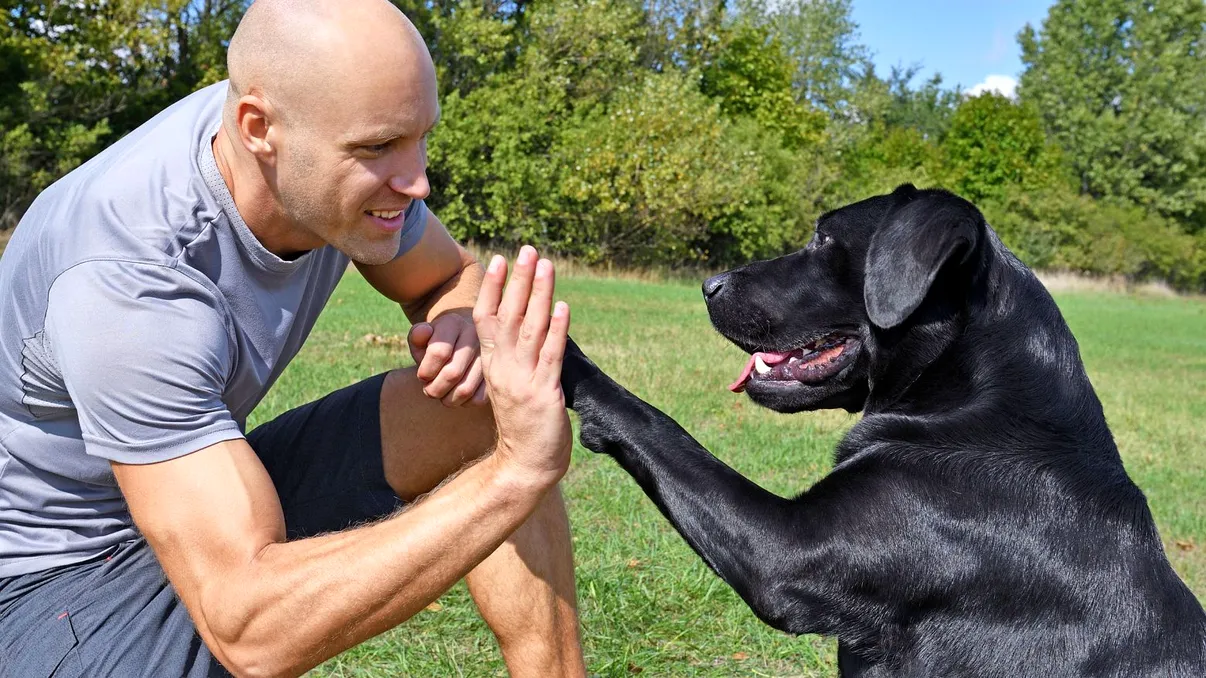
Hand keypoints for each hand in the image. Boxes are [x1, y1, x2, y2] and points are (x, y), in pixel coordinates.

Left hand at [408, 311, 485, 406]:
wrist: (460, 344)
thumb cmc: (436, 345)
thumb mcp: (423, 338)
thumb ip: (417, 336)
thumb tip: (423, 332)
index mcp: (454, 323)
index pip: (439, 352)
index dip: (426, 371)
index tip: (422, 376)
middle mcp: (475, 336)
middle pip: (452, 373)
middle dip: (434, 389)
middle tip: (429, 390)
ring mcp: (488, 355)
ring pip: (466, 389)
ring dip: (448, 399)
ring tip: (442, 395)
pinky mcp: (494, 373)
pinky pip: (479, 398)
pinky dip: (464, 403)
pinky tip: (457, 395)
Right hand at [473, 246, 571, 486]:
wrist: (525, 466)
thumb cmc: (521, 426)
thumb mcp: (510, 386)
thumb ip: (515, 358)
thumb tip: (529, 326)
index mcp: (492, 365)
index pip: (487, 318)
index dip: (494, 288)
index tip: (500, 259)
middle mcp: (504, 368)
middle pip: (509, 315)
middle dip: (519, 280)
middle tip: (527, 249)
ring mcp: (523, 380)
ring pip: (530, 329)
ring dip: (539, 295)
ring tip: (546, 266)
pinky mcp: (544, 394)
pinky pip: (550, 356)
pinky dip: (557, 330)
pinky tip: (562, 307)